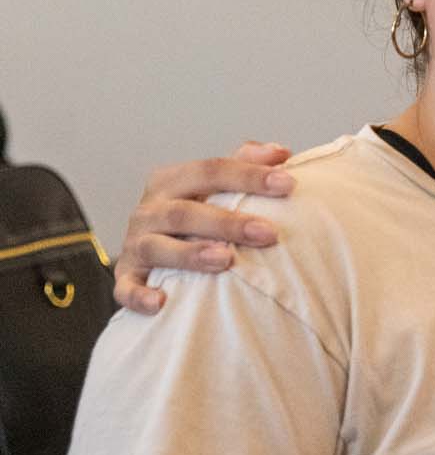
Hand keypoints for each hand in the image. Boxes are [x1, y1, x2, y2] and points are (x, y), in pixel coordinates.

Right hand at [114, 142, 295, 314]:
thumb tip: (280, 152)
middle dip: (228, 223)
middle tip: (269, 233)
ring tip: (225, 260)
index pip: (210, 171)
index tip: (288, 184)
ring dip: (190, 254)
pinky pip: (126, 288)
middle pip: (185, 212)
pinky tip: (160, 302)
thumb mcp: (213, 184)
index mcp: (171, 181)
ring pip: (157, 247)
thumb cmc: (194, 212)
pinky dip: (139, 295)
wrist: (149, 250)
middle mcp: (149, 210)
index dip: (249, 176)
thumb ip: (243, 163)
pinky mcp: (126, 277)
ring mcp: (135, 245)